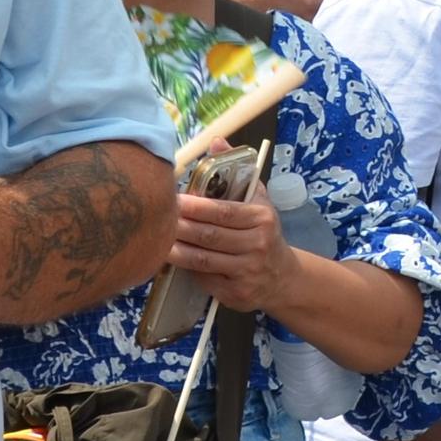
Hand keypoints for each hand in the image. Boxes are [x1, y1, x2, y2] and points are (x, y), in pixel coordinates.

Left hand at [167, 190, 287, 314]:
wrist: (282, 278)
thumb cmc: (264, 235)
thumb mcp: (260, 204)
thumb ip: (239, 178)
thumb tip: (214, 148)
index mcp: (262, 219)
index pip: (223, 211)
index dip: (196, 207)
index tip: (175, 200)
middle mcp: (258, 245)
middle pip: (209, 235)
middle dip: (180, 227)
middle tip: (159, 218)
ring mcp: (247, 271)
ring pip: (202, 259)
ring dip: (177, 250)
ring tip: (158, 240)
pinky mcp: (236, 293)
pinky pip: (204, 278)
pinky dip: (187, 269)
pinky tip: (174, 261)